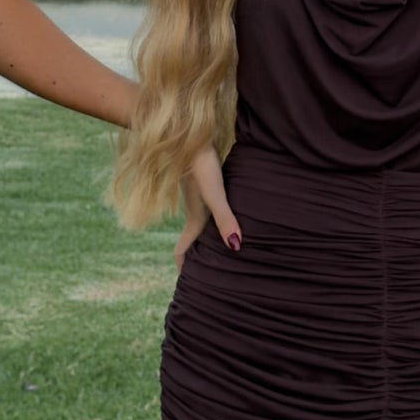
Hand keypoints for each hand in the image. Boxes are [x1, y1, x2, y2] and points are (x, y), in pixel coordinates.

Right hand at [174, 143, 241, 269]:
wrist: (187, 135)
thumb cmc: (201, 165)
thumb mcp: (215, 194)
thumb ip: (226, 220)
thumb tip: (236, 247)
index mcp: (195, 218)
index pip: (183, 250)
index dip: (185, 268)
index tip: (188, 284)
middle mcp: (195, 210)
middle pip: (193, 240)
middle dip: (198, 257)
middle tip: (208, 272)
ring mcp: (198, 197)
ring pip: (202, 224)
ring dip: (208, 238)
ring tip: (223, 248)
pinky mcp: (205, 183)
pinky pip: (210, 208)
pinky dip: (216, 218)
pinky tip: (230, 214)